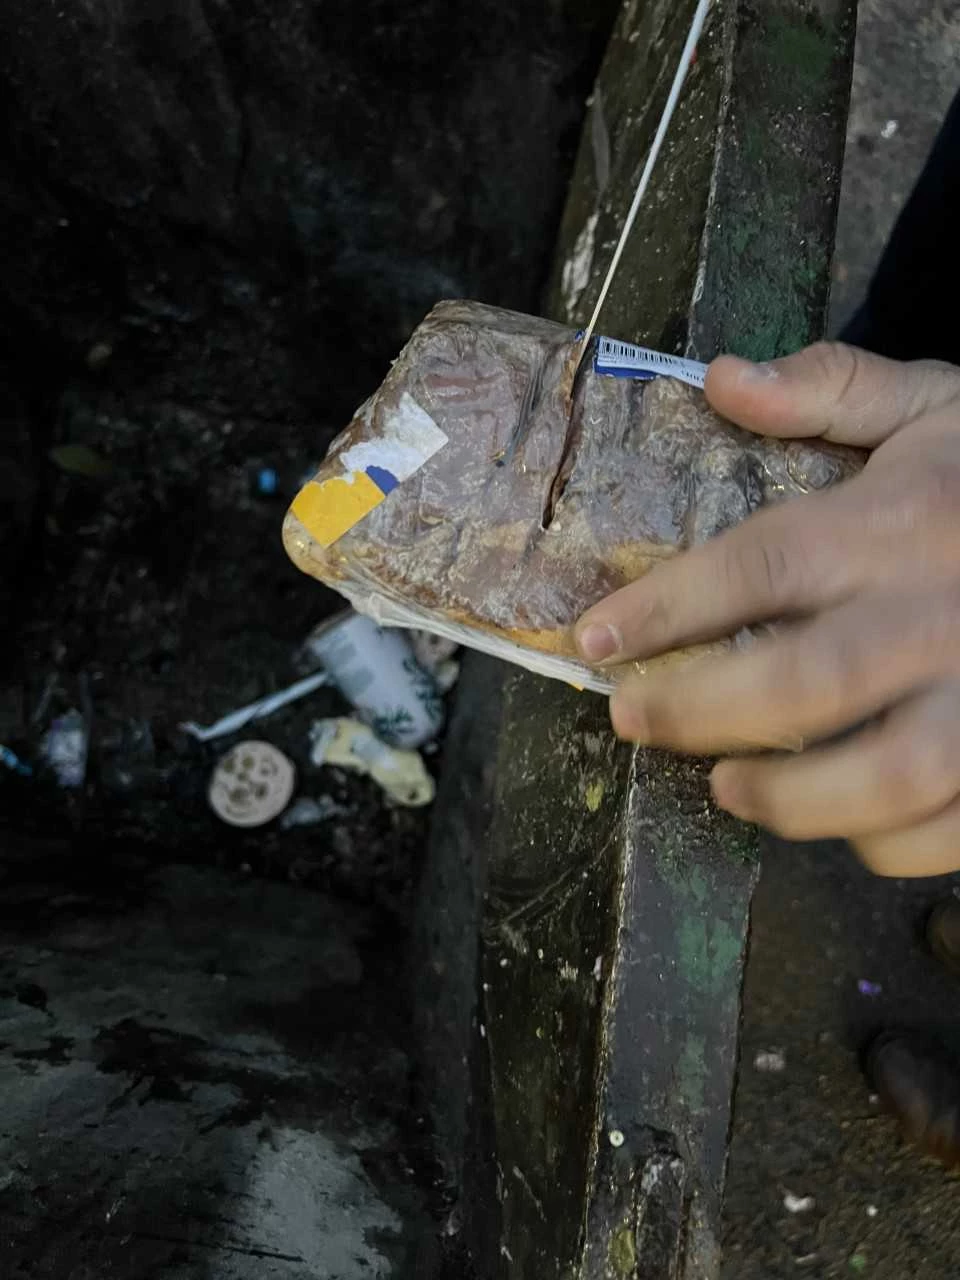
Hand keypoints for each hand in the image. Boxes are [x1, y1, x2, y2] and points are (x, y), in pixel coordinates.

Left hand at [575, 343, 959, 876]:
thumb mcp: (939, 403)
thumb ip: (833, 387)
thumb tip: (721, 379)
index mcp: (901, 521)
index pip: (761, 565)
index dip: (666, 607)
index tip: (596, 636)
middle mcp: (940, 611)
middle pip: (801, 681)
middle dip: (696, 712)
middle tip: (631, 719)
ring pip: (882, 777)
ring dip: (786, 798)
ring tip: (725, 787)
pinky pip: (949, 827)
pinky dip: (885, 842)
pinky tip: (839, 820)